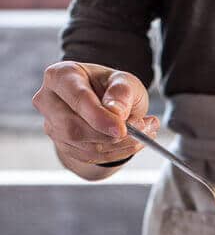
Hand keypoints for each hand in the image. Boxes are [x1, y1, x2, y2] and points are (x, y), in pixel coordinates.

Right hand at [32, 61, 158, 167]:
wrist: (107, 104)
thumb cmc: (112, 88)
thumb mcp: (124, 81)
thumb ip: (121, 93)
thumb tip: (116, 114)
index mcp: (60, 76)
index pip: (77, 99)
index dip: (98, 117)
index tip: (121, 129)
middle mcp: (49, 101)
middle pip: (74, 128)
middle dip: (111, 136)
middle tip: (144, 129)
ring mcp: (53, 126)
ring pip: (85, 146)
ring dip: (121, 145)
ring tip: (145, 132)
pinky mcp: (65, 146)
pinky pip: (92, 157)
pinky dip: (118, 153)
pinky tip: (134, 142)